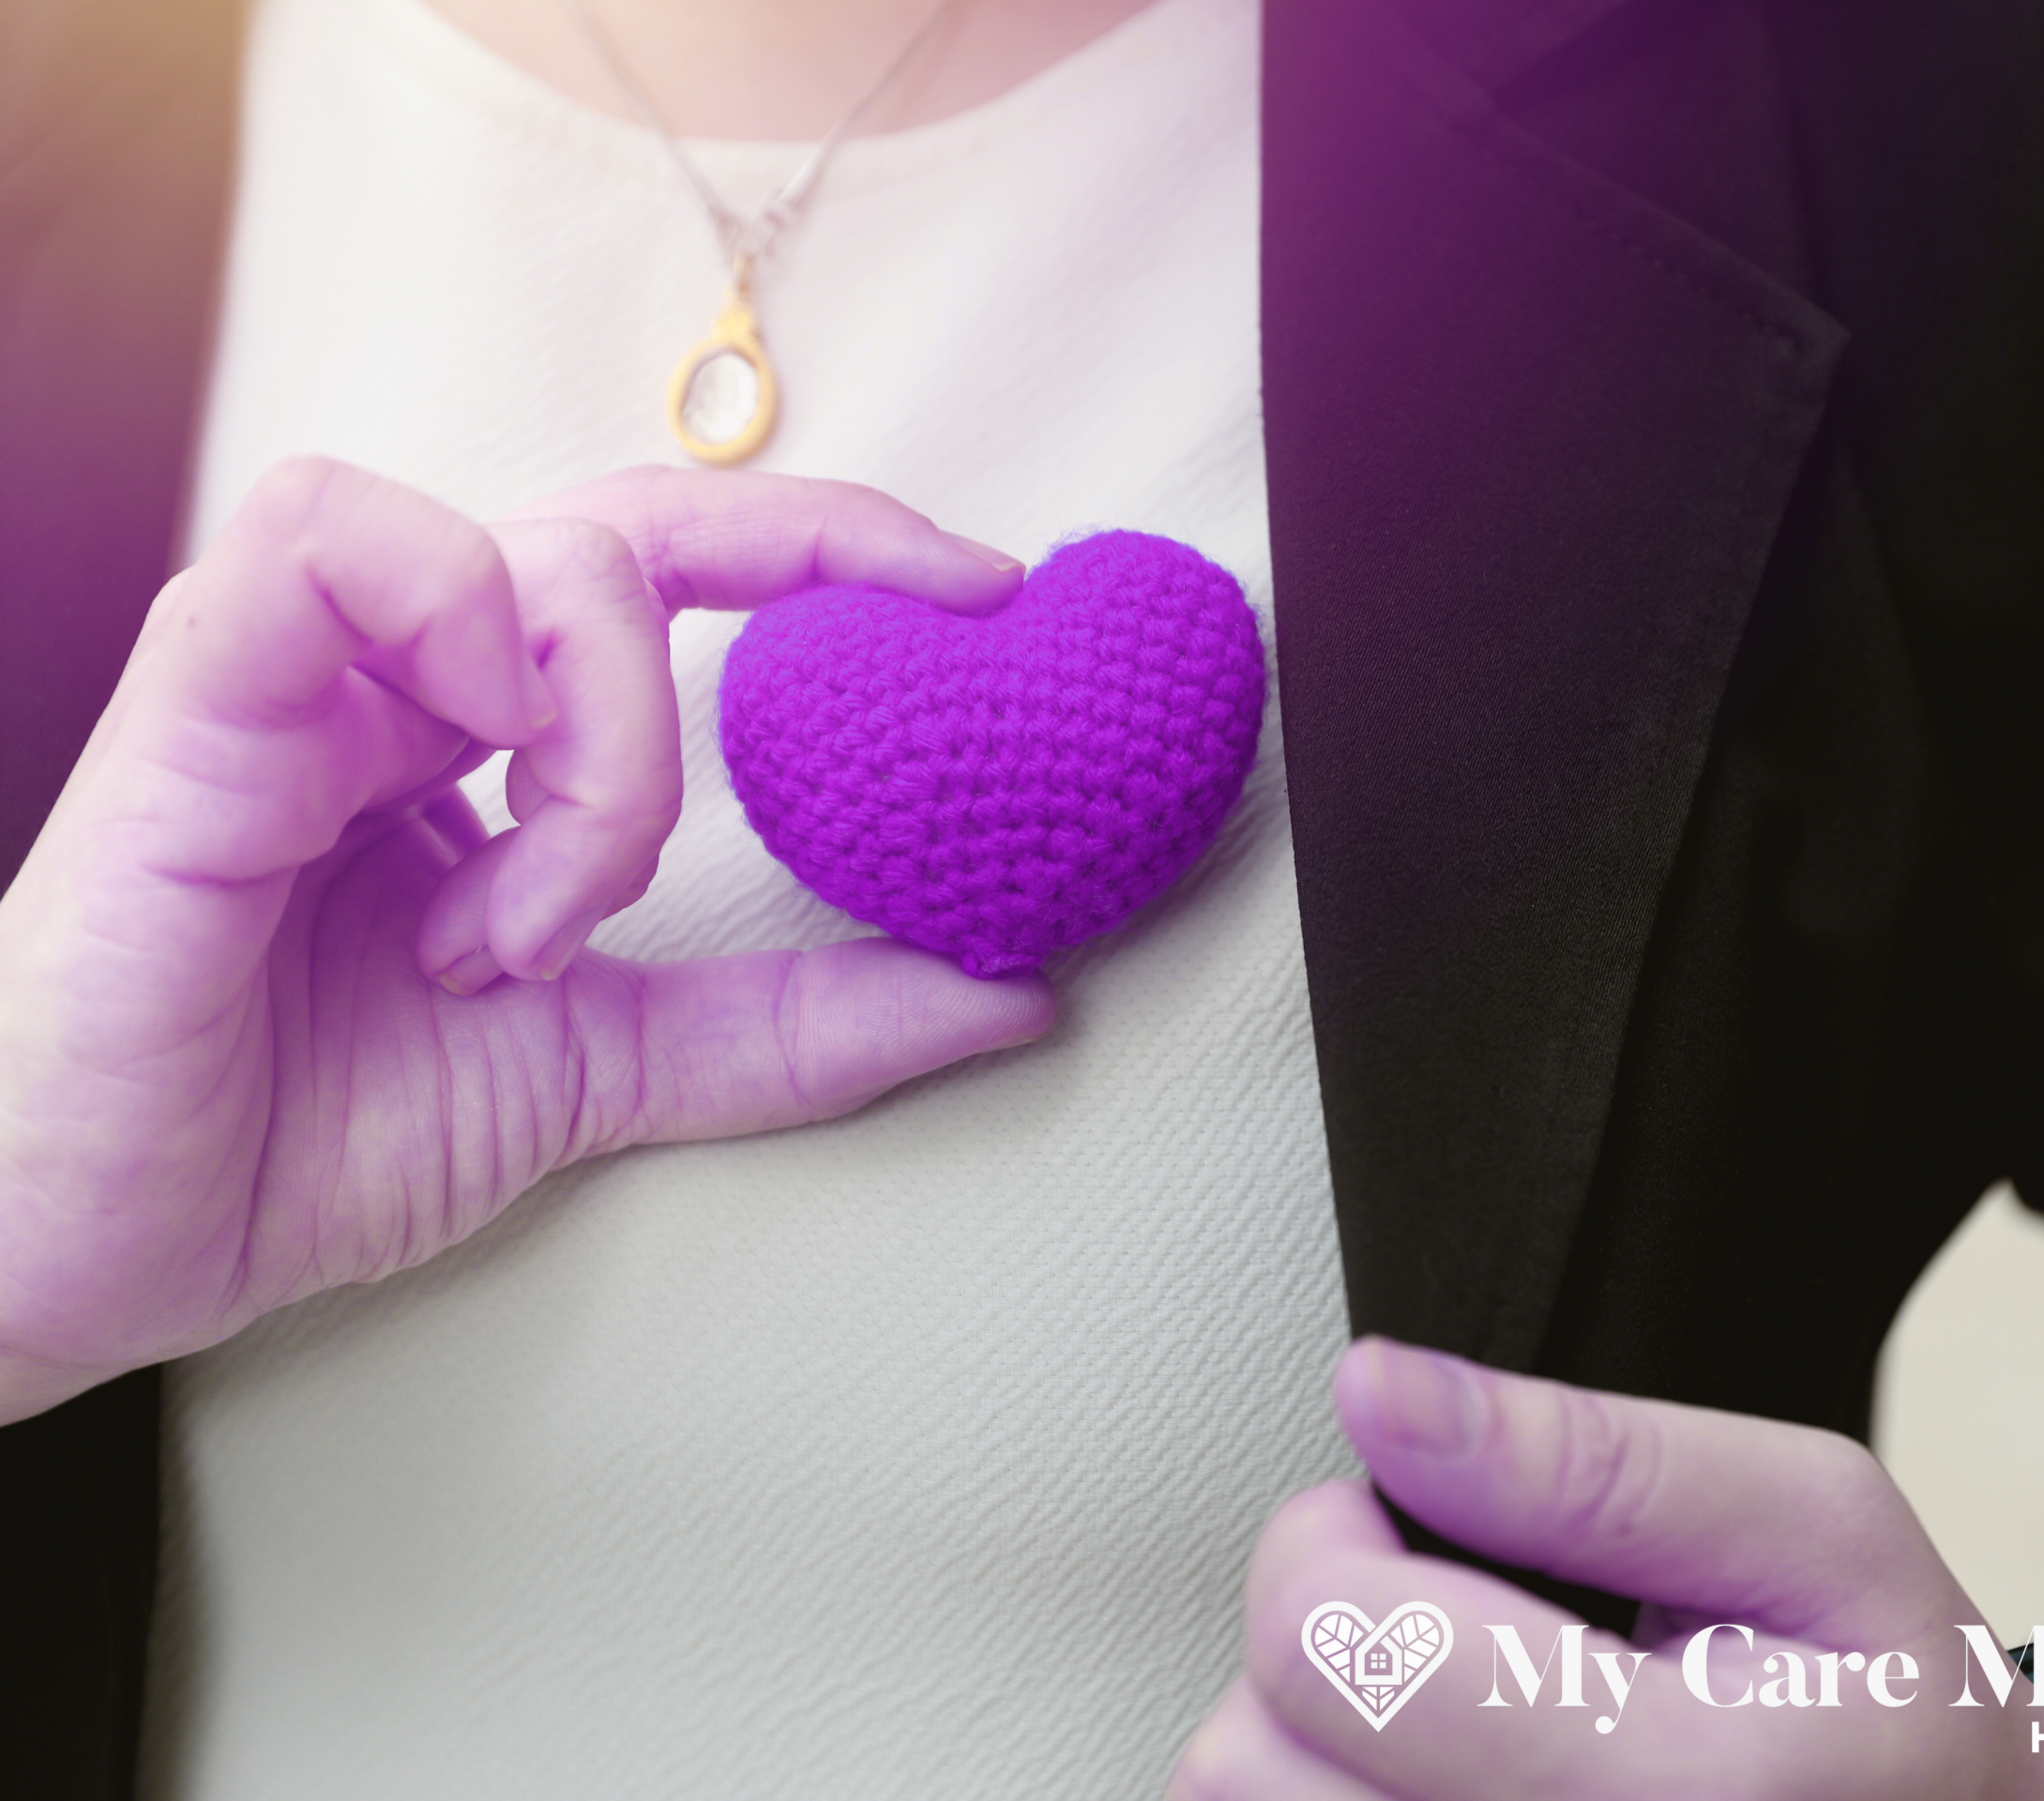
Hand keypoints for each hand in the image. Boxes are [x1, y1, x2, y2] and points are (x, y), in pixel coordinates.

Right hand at [0, 457, 1053, 1422]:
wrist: (88, 1243)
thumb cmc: (295, 1135)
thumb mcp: (603, 1068)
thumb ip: (794, 1028)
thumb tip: (1019, 998)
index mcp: (475, 734)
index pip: (672, 568)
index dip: (834, 549)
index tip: (985, 593)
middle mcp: (400, 673)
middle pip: (638, 523)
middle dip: (809, 559)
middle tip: (934, 624)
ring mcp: (299, 666)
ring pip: (537, 550)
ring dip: (605, 741)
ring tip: (538, 922)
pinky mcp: (197, 689)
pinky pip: (333, 539)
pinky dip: (457, 651)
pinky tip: (458, 814)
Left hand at [1174, 1337, 2043, 1800]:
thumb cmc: (1902, 1711)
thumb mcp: (1815, 1524)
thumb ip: (1590, 1457)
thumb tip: (1382, 1392)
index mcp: (1672, 1793)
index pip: (1325, 1646)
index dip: (1333, 1535)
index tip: (1413, 1520)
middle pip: (1245, 1758)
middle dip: (1316, 1645)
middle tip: (1444, 1626)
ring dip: (1313, 1742)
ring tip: (1457, 1713)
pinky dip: (1336, 1791)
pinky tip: (1440, 1776)